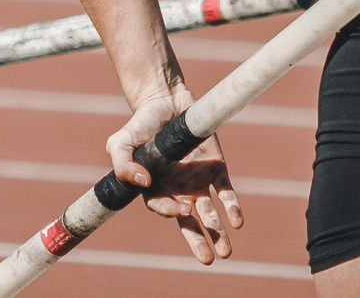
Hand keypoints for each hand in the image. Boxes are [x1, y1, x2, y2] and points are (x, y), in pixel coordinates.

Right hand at [107, 85, 239, 264]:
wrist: (166, 100)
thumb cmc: (141, 124)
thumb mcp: (121, 142)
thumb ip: (123, 164)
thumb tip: (142, 182)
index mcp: (154, 188)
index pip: (163, 207)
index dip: (171, 211)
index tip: (182, 209)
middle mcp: (177, 190)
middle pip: (188, 222)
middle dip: (198, 242)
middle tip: (209, 259)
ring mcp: (197, 182)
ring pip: (209, 213)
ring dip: (218, 232)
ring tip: (226, 251)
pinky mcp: (215, 169)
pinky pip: (225, 192)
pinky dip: (232, 207)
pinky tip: (238, 221)